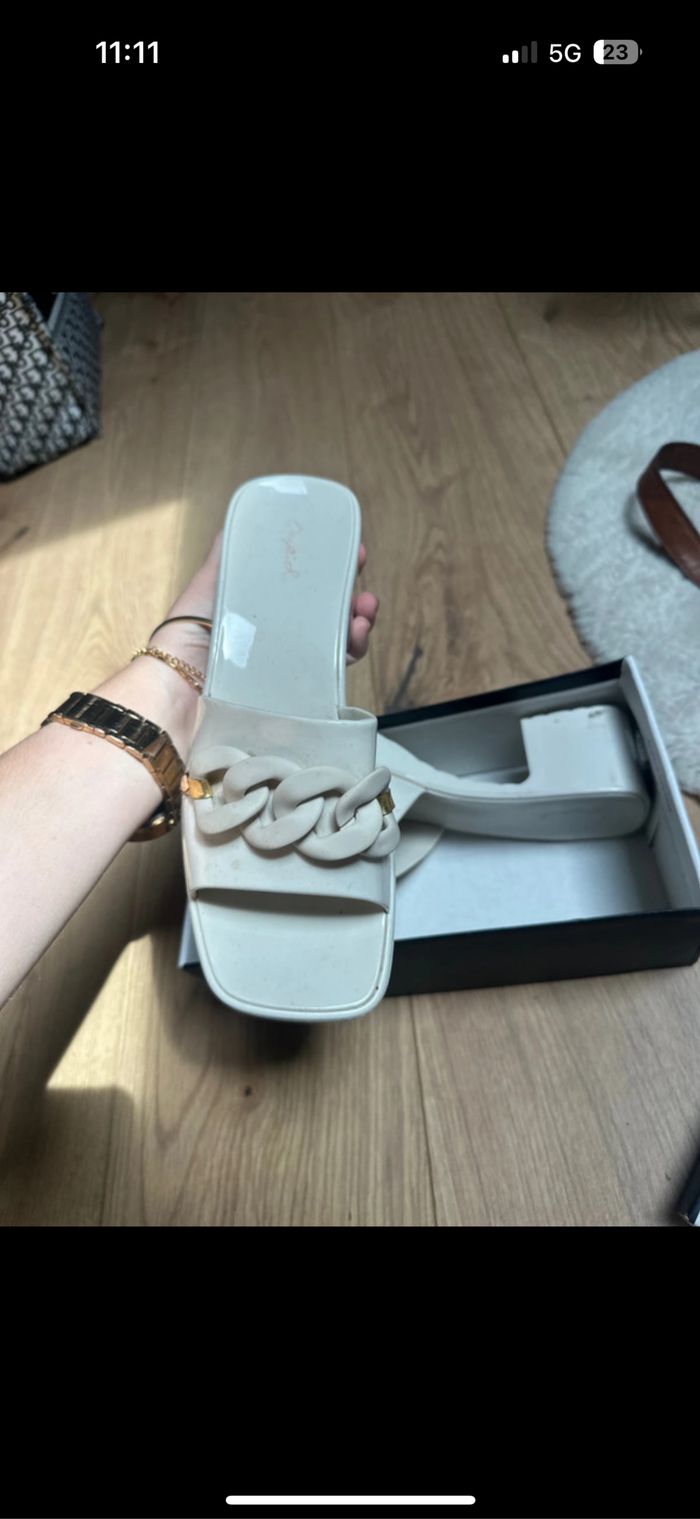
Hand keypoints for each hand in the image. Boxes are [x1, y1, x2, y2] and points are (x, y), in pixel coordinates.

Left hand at [152, 527, 379, 671]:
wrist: (180, 685)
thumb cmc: (187, 633)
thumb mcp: (211, 582)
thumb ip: (229, 553)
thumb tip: (246, 515)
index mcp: (265, 609)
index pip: (308, 587)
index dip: (334, 570)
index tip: (355, 553)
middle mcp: (280, 635)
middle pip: (329, 613)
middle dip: (354, 596)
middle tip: (363, 584)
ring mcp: (289, 663)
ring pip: (337, 640)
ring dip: (360, 622)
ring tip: (364, 613)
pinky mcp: (296, 690)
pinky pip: (333, 671)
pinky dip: (351, 652)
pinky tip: (355, 637)